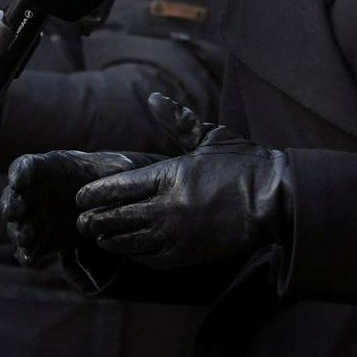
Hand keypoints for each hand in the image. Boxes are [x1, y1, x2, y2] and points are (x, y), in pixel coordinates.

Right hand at [2, 150, 163, 265]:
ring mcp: (33, 217)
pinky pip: (27, 248)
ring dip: (17, 231)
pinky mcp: (39, 240)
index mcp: (47, 168)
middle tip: (14, 212)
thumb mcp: (113, 168)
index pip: (27, 166)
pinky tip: (30, 259)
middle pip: (14, 196)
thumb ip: (116, 168)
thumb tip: (124, 169)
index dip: (20, 172)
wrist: (102, 203)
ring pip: (17, 224)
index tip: (18, 181)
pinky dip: (25, 253)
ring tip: (25, 239)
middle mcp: (33, 192)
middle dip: (11, 203)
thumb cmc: (103, 177)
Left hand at [73, 93, 293, 269]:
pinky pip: (154, 258)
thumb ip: (177, 120)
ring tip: (99, 238)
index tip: (81, 197)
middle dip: (96, 220)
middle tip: (81, 222)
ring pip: (133, 240)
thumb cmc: (243, 164)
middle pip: (119, 216)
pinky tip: (130, 251)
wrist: (275, 199)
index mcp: (170, 174)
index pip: (121, 186)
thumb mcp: (210, 136)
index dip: (97, 193)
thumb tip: (153, 98)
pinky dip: (137, 255)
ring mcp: (178, 233)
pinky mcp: (190, 254)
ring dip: (112, 240)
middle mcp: (169, 206)